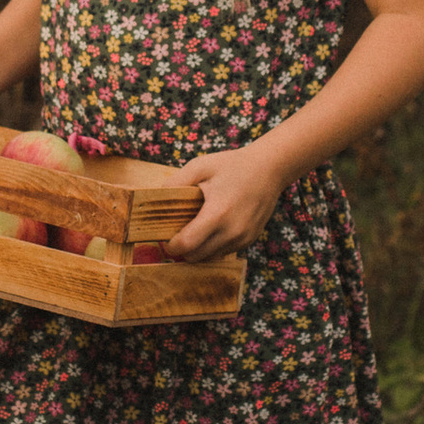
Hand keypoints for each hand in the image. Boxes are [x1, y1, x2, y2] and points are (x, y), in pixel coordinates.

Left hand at [165, 139, 292, 258]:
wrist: (271, 168)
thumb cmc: (232, 165)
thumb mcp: (200, 167)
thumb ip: (174, 183)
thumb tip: (152, 201)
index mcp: (218, 213)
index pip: (187, 245)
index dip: (170, 245)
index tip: (165, 237)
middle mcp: (232, 232)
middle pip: (196, 257)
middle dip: (182, 250)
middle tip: (176, 233)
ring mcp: (243, 239)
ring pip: (210, 258)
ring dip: (198, 250)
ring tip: (194, 229)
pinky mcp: (249, 240)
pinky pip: (223, 252)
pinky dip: (213, 246)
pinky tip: (211, 228)